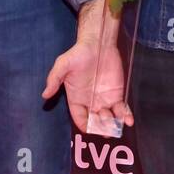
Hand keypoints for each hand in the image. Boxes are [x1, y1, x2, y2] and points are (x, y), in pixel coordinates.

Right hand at [43, 12, 133, 132]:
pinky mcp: (117, 95)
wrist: (97, 43)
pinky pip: (121, 109)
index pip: (80, 118)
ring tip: (116, 126)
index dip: (84, 125)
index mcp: (76, 99)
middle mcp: (90, 103)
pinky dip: (125, 116)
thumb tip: (44, 95)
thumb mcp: (63, 65)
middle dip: (100, 128)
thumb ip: (54, 79)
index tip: (89, 129)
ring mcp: (104, 100)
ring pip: (109, 119)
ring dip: (112, 125)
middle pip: (95, 122)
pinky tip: (129, 121)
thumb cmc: (78, 54)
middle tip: (106, 131)